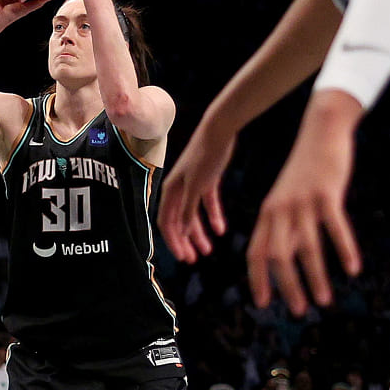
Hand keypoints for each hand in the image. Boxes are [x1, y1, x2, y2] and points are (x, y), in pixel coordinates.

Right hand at [159, 112, 237, 262]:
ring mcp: (192, 185)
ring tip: (208, 250)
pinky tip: (221, 230)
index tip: (184, 258)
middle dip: (185, 242)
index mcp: (170, 191)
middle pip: (178, 222)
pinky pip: (207, 204)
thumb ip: (189, 210)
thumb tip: (183, 232)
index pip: (167, 222)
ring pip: (193, 216)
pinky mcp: (207, 180)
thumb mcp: (197, 186)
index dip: (174, 241)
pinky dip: (213, 217)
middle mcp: (178, 190)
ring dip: (199, 233)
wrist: (220, 130)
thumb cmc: (205, 156)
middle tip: (194, 260)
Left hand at [248, 90, 363, 314]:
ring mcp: (303, 203)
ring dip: (315, 278)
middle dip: (287, 287)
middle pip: (278, 257)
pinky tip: (353, 269)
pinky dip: (344, 250)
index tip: (264, 303)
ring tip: (324, 301)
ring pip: (306, 248)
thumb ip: (284, 228)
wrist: (320, 132)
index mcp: (267, 214)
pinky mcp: (326, 194)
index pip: (256, 253)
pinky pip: (335, 228)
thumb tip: (287, 261)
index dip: (258, 280)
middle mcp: (280, 211)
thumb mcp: (287, 199)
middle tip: (299, 310)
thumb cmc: (305, 172)